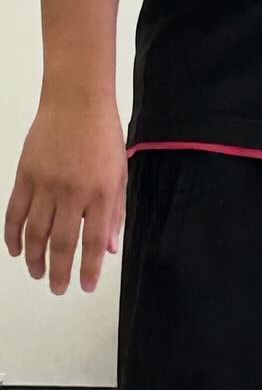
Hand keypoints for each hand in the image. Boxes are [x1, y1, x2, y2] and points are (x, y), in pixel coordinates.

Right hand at [4, 95, 127, 293]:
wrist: (76, 100)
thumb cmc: (103, 136)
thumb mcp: (120, 175)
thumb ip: (115, 214)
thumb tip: (110, 249)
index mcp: (101, 195)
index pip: (94, 242)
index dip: (88, 269)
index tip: (85, 287)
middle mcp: (72, 193)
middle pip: (62, 242)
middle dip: (59, 271)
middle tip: (57, 289)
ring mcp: (46, 184)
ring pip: (35, 231)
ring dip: (34, 257)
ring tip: (36, 274)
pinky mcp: (25, 174)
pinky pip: (15, 210)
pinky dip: (12, 233)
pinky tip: (14, 249)